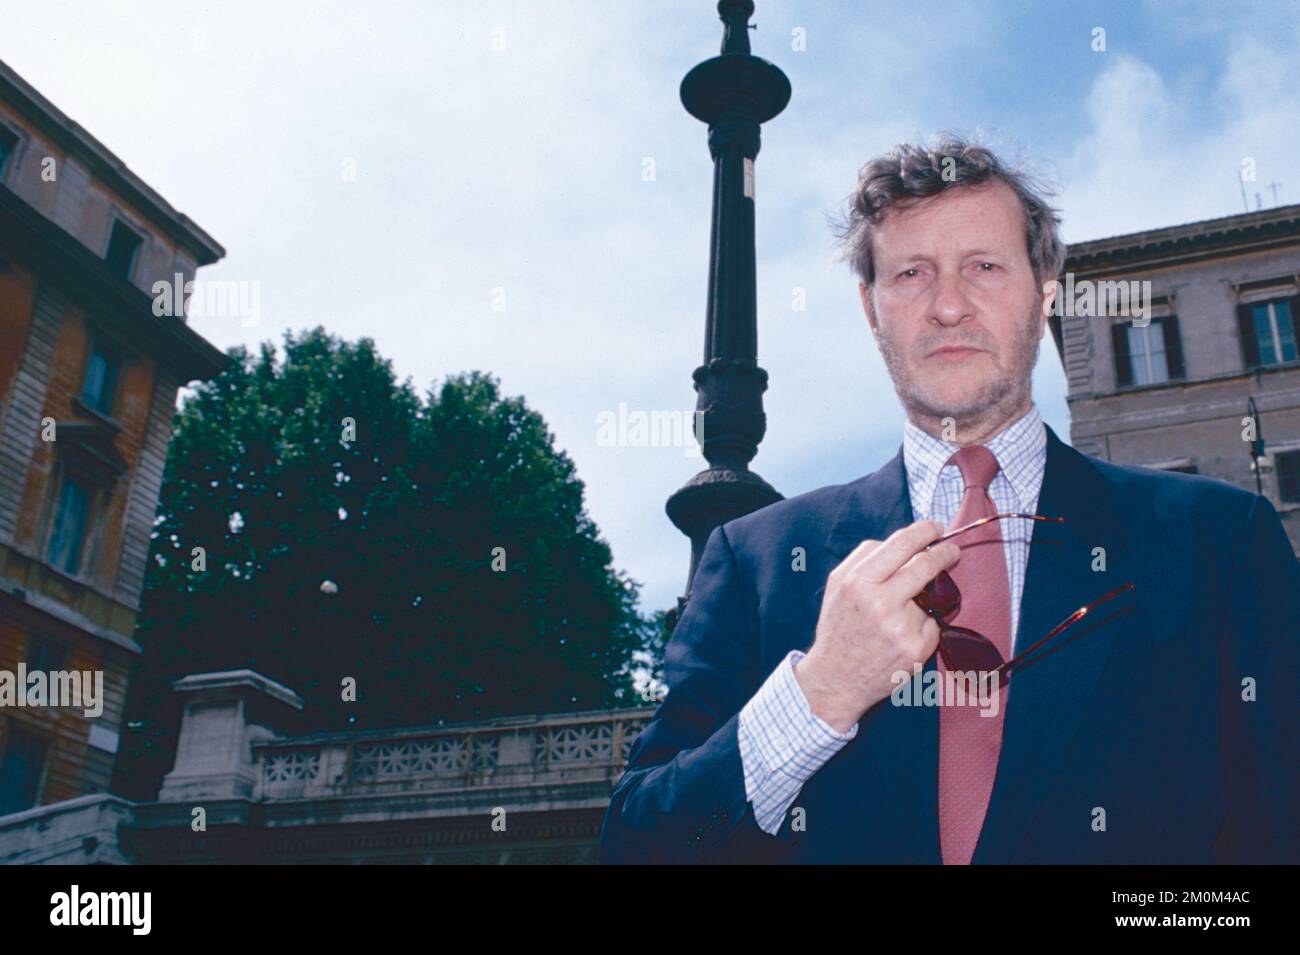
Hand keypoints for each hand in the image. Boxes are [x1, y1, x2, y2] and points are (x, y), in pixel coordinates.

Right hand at [794, 520, 959, 732]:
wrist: (836, 678)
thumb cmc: (839, 626)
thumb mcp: (838, 585)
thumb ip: (866, 558)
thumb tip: (906, 542)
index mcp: (858, 582)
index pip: (902, 544)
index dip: (925, 531)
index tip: (937, 528)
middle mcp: (880, 603)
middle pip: (925, 565)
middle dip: (944, 553)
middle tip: (952, 551)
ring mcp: (901, 628)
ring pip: (929, 595)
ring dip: (924, 597)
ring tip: (902, 612)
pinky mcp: (916, 649)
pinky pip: (932, 623)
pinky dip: (924, 624)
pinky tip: (904, 634)